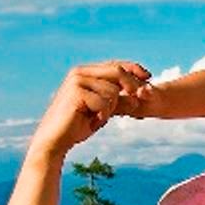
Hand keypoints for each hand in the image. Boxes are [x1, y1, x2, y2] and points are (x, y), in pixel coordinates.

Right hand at [32, 61, 150, 156]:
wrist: (55, 139)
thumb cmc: (77, 125)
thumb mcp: (102, 112)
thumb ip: (118, 102)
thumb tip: (140, 96)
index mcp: (84, 72)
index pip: (114, 65)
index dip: (133, 69)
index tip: (149, 76)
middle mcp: (79, 72)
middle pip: (117, 72)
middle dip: (132, 86)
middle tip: (139, 102)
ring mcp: (77, 81)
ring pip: (113, 91)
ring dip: (111, 109)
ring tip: (96, 118)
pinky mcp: (77, 93)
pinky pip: (105, 102)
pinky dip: (103, 114)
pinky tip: (92, 121)